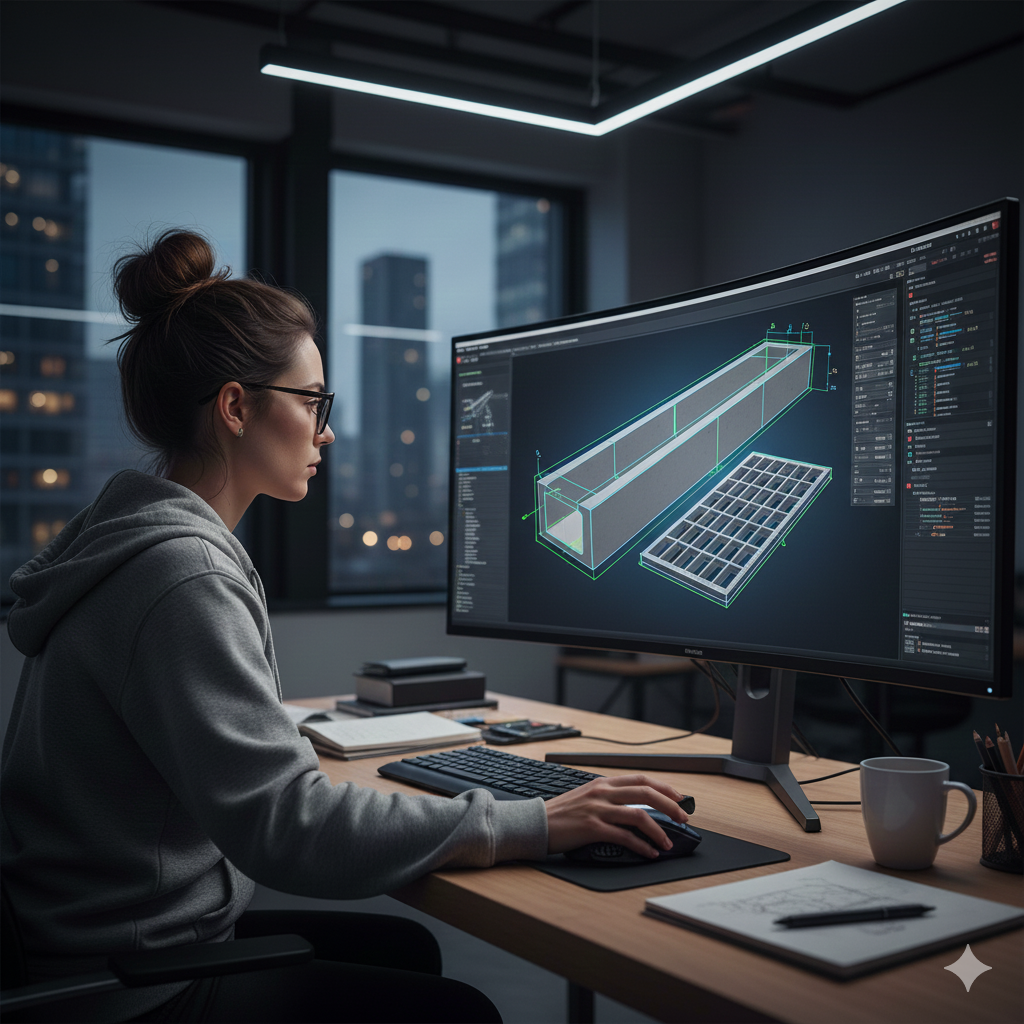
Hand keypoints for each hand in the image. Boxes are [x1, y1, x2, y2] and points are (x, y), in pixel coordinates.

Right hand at [544, 774, 688, 858]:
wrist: (536, 823)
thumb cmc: (561, 814)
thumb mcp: (586, 797)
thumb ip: (608, 798)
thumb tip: (636, 808)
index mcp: (603, 783)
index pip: (641, 779)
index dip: (665, 788)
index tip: (680, 798)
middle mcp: (603, 792)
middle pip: (646, 793)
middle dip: (670, 806)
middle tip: (684, 818)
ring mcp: (598, 809)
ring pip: (639, 815)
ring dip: (660, 830)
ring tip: (669, 842)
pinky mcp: (593, 828)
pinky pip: (625, 837)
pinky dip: (642, 846)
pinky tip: (649, 853)